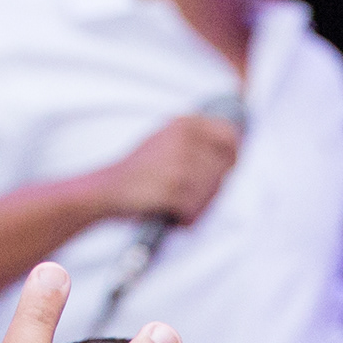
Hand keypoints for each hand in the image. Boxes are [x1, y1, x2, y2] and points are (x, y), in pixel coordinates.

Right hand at [100, 112, 241, 226]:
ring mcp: (180, 165)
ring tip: (176, 204)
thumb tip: (236, 145)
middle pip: (223, 171)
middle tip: (188, 195)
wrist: (106, 189)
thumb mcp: (166, 139)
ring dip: (197, 205)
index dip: (232, 157)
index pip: (229, 138)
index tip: (226, 169)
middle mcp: (185, 140)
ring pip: (211, 193)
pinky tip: (170, 213)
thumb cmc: (140, 170)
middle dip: (210, 189)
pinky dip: (185, 218)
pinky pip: (195, 210)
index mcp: (185, 124)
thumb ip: (198, 138)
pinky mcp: (173, 190)